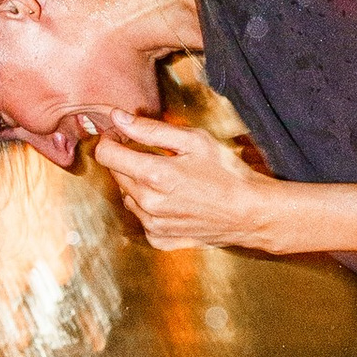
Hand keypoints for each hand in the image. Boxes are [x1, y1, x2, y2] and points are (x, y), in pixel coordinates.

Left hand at [92, 113, 279, 253]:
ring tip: (168, 179)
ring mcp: (152, 224)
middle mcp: (147, 203)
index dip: (111, 139)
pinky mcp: (159, 239)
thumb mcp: (193, 140)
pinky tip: (173, 200)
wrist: (249, 213)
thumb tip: (118, 118)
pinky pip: (141, 218)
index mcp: (153, 175)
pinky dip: (149, 207)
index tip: (121, 135)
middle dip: (127, 160)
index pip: (106, 154)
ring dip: (138, 185)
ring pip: (127, 196)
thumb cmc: (227, 173)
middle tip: (154, 155)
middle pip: (115, 174)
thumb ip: (150, 129)